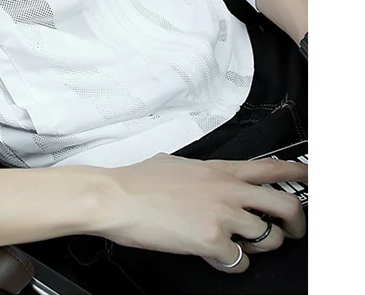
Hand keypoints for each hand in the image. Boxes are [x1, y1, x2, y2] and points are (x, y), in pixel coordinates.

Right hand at [89, 153, 307, 272]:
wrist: (115, 197)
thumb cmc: (136, 182)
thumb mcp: (173, 164)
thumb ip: (197, 172)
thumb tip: (198, 178)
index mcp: (217, 170)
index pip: (270, 167)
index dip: (298, 172)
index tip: (312, 177)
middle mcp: (226, 190)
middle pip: (285, 205)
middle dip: (295, 223)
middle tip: (291, 231)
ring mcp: (222, 215)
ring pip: (267, 237)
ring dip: (258, 246)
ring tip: (240, 246)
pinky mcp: (212, 241)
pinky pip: (239, 261)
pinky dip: (231, 263)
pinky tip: (216, 257)